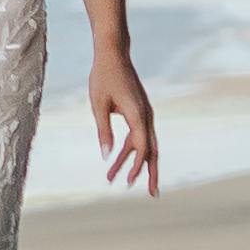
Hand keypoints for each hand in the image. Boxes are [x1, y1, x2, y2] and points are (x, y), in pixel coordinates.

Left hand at [89, 51, 158, 197]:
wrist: (114, 53)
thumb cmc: (103, 77)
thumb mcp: (98, 105)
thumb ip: (103, 131)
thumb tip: (106, 156)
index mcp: (137, 113)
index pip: (142, 145)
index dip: (137, 165)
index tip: (128, 181)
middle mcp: (146, 115)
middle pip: (152, 150)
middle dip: (151, 173)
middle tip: (152, 196)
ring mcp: (145, 114)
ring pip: (145, 145)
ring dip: (137, 164)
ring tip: (125, 183)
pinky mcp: (139, 112)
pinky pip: (138, 136)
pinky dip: (132, 151)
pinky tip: (121, 161)